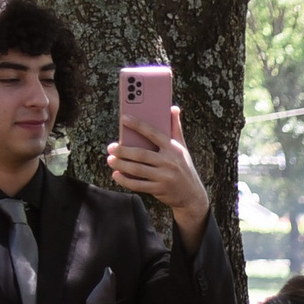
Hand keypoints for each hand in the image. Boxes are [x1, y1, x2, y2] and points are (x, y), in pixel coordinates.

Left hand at [105, 106, 210, 243]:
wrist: (192, 195)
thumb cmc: (184, 168)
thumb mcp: (182, 148)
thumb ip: (175, 128)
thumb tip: (173, 107)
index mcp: (173, 148)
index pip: (153, 133)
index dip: (138, 125)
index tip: (124, 119)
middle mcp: (169, 162)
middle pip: (140, 154)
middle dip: (123, 150)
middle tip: (111, 147)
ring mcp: (164, 177)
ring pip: (137, 169)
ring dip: (121, 164)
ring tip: (110, 160)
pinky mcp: (159, 189)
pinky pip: (138, 184)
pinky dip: (125, 180)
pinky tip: (116, 175)